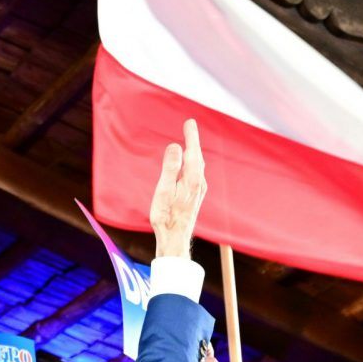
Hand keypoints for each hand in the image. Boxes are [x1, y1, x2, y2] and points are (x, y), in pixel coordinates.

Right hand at [149, 119, 206, 265]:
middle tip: (189, 126)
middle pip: (197, 157)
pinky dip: (193, 163)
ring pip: (198, 166)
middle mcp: (199, 184)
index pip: (193, 152)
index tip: (189, 122)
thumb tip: (175, 147)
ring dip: (194, 152)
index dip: (191, 136)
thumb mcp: (164, 190)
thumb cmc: (166, 216)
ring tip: (190, 142)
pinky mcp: (195, 197)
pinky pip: (196, 173)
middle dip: (193, 141)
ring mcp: (199, 191)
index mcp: (192, 180)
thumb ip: (170, 168)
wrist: (175, 239)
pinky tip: (189, 165)